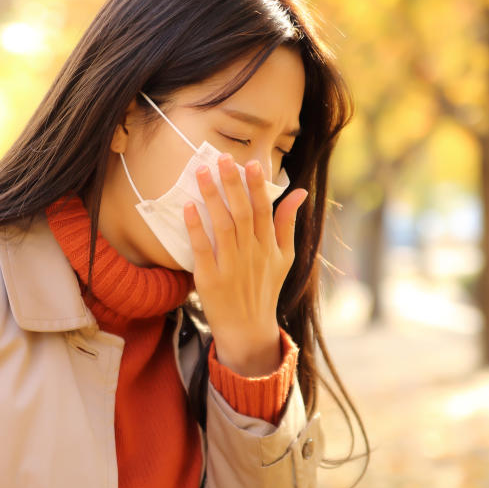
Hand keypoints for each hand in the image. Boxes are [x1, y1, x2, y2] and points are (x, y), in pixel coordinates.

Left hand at [182, 153, 306, 375]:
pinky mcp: (210, 279)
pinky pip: (203, 249)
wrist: (249, 329)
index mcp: (269, 245)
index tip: (252, 162)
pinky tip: (189, 208)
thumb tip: (299, 191)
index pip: (264, 209)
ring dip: (212, 197)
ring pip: (222, 226)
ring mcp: (231, 266)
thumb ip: (288, 223)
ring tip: (202, 172)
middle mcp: (252, 253)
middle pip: (242, 212)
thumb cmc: (265, 288)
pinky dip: (196, 228)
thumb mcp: (285, 257)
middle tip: (222, 158)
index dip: (258, 185)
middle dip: (233, 184)